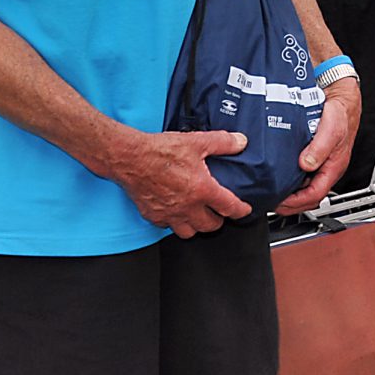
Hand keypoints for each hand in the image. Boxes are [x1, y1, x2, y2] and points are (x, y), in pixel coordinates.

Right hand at [114, 129, 253, 236]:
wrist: (129, 158)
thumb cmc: (159, 151)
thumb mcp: (197, 141)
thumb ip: (223, 143)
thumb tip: (240, 142)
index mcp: (202, 190)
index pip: (229, 207)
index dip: (241, 210)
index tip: (244, 210)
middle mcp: (187, 206)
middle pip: (210, 226)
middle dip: (218, 220)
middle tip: (219, 212)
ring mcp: (169, 214)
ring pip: (189, 232)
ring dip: (197, 226)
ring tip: (199, 216)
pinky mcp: (153, 215)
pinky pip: (167, 227)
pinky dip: (174, 223)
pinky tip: (175, 212)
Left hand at [275, 83, 357, 214]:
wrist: (341, 99)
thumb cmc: (341, 115)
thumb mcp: (331, 130)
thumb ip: (319, 148)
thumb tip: (306, 164)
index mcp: (334, 168)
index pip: (314, 196)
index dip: (296, 203)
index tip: (279, 203)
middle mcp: (326, 169)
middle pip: (308, 197)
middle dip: (290, 204)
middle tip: (271, 202)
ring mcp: (319, 164)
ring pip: (304, 187)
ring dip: (289, 192)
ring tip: (272, 191)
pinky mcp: (312, 156)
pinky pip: (301, 174)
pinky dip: (288, 178)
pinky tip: (278, 174)